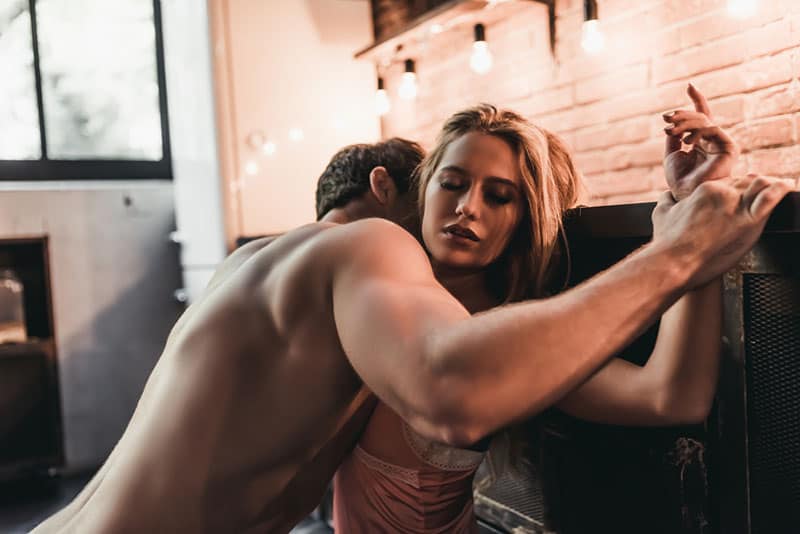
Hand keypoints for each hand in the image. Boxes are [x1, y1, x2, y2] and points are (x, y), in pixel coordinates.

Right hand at [652, 175, 791, 287]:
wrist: (673, 261)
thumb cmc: (666, 242)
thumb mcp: (661, 213)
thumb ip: (667, 200)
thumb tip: (668, 195)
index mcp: (705, 190)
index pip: (730, 183)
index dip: (736, 190)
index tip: (738, 198)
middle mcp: (723, 193)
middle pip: (747, 183)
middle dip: (752, 189)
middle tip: (756, 197)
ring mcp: (737, 205)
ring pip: (761, 185)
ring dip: (769, 186)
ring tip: (778, 188)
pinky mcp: (749, 221)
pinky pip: (772, 197)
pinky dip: (782, 189)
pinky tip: (788, 186)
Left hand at [663, 84, 738, 199]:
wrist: (686, 194)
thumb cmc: (679, 179)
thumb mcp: (671, 154)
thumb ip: (674, 136)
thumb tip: (672, 121)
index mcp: (701, 141)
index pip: (701, 116)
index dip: (696, 101)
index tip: (689, 86)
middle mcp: (713, 140)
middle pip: (700, 117)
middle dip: (682, 115)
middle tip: (666, 118)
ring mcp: (722, 143)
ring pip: (704, 121)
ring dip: (684, 123)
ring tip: (670, 129)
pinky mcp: (729, 148)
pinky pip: (712, 129)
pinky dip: (697, 131)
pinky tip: (686, 141)